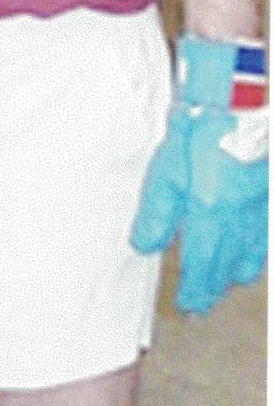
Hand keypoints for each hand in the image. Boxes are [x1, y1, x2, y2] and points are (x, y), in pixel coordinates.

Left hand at [131, 34, 267, 312]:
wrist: (236, 100)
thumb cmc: (199, 128)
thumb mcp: (165, 170)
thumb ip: (156, 213)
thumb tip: (144, 246)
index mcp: (210, 214)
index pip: (201, 266)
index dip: (194, 290)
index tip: (187, 306)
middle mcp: (239, 219)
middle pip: (227, 268)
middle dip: (214, 289)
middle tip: (202, 305)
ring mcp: (258, 210)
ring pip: (251, 256)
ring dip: (235, 273)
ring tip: (225, 282)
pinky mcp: (267, 197)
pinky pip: (263, 237)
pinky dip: (255, 252)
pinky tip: (251, 252)